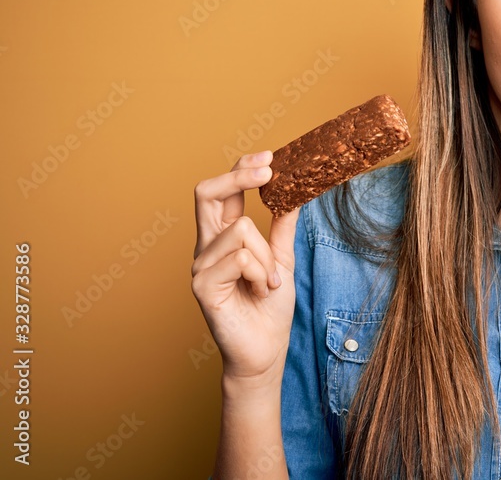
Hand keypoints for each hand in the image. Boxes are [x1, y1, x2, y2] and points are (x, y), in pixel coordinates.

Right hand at [190, 150, 298, 381]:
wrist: (265, 349)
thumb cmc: (269, 307)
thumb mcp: (282, 259)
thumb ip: (282, 227)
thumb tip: (294, 192)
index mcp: (223, 237)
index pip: (223, 192)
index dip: (240, 168)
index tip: (269, 156)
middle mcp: (206, 247)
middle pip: (206, 193)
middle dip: (238, 175)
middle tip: (269, 170)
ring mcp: (200, 265)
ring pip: (240, 230)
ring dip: (267, 257)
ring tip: (269, 282)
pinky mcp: (202, 286)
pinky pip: (240, 258)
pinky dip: (260, 273)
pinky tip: (260, 291)